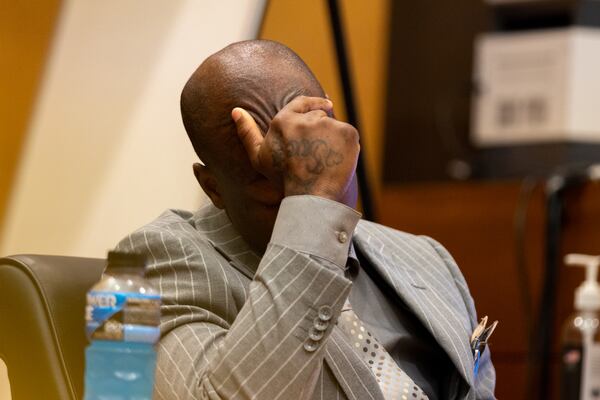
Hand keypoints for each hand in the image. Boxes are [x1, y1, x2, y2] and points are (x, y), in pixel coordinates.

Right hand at [232, 96, 359, 203]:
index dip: (312, 105)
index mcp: (283, 121)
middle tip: (319, 153)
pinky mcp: (347, 132)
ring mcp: (328, 125)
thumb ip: (247, 133)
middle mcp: (306, 118)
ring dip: (334, 139)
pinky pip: (349, 135)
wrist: (311, 197)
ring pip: (335, 126)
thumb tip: (236, 111)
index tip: (324, 106)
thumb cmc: (284, 180)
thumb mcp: (259, 158)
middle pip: (320, 115)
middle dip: (322, 130)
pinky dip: (348, 147)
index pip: (301, 102)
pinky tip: (337, 162)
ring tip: (326, 161)